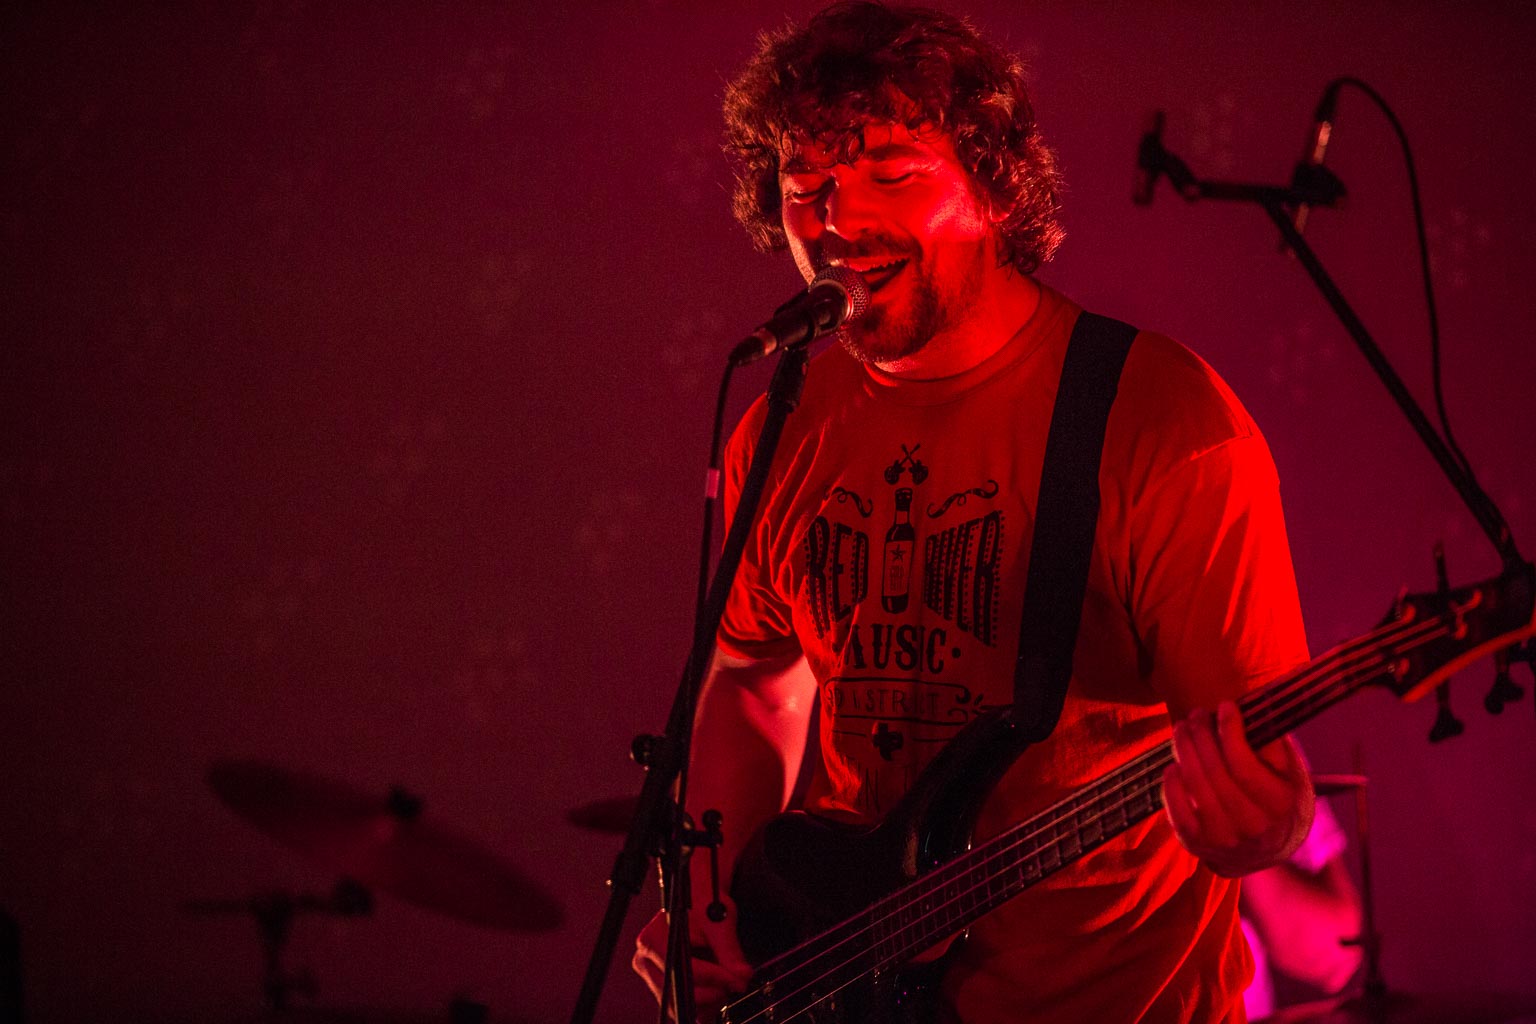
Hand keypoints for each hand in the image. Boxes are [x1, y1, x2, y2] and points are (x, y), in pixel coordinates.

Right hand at [633, 905, 753, 1022]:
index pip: (686, 969)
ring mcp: (650, 974)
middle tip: (736, 982)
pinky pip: (681, 1005)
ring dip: (708, 1000)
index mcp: (654, 939)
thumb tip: (741, 975)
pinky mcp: (660, 984)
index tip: (737, 979)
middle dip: (713, 991)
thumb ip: (730, 952)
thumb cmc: (703, 902)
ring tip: (726, 982)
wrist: (695, 898)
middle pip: (680, 991)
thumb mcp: (719, 923)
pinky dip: (702, 1003)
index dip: (715, 978)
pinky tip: (715, 988)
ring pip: (680, 1004)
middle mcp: (646, 959)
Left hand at [1162, 700, 1313, 876]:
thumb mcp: (1288, 773)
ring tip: (1182, 730)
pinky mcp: (1196, 844)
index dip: (1230, 731)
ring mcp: (1223, 839)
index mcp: (1280, 805)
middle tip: (1196, 714)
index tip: (1224, 705)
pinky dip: (1172, 784)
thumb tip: (1244, 713)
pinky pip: (1176, 808)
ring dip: (1184, 750)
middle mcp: (1253, 827)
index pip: (1245, 765)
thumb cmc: (1275, 796)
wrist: (1265, 848)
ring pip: (1195, 786)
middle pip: (1215, 772)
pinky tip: (1174, 765)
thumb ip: (1271, 745)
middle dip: (1201, 735)